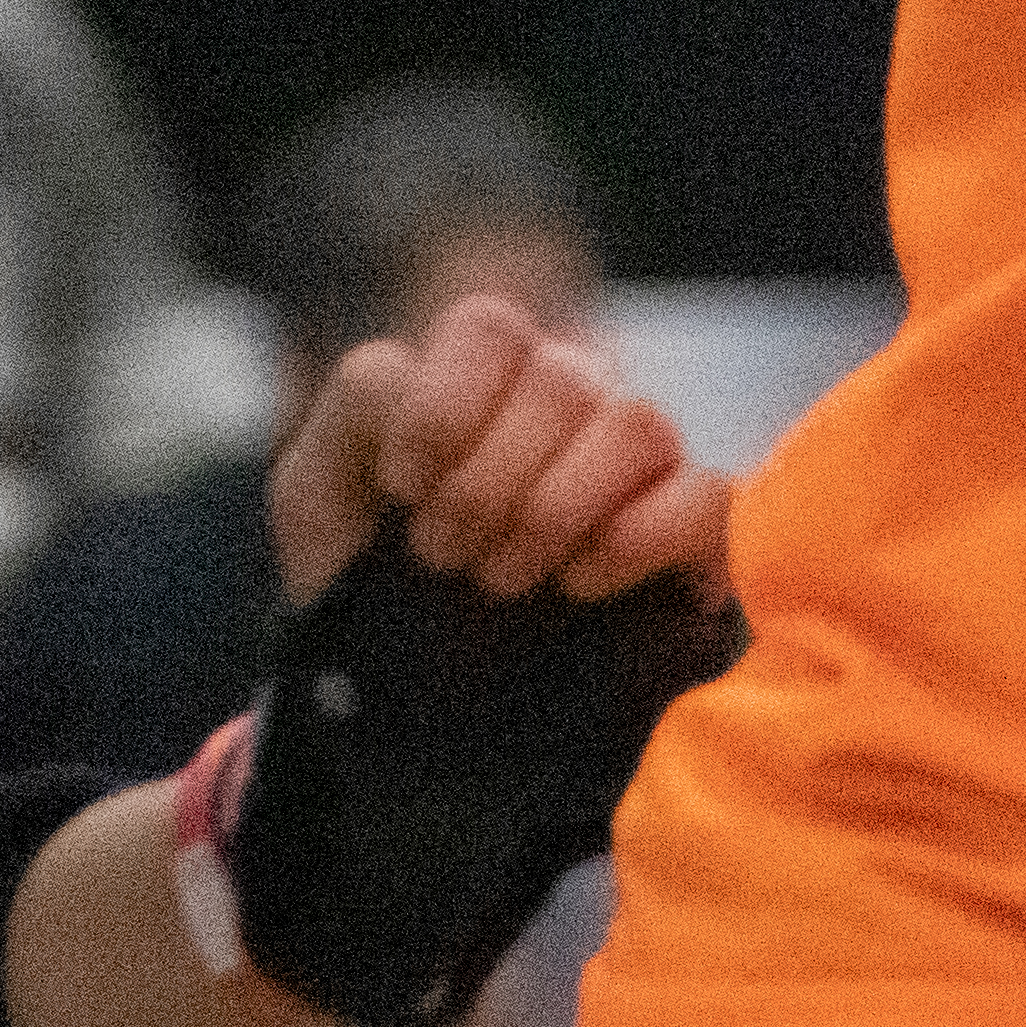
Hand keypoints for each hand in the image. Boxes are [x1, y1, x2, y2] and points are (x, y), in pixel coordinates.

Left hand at [272, 287, 730, 611]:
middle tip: (442, 555)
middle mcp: (570, 399)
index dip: (442, 407)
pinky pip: (708, 497)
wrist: (400, 698)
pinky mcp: (688, 534)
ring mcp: (637, 465)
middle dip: (486, 483)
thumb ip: (353, 409)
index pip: (490, 328)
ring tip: (500, 578)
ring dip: (555, 508)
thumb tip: (412, 383)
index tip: (403, 491)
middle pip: (562, 378)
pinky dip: (643, 536)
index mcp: (484, 373)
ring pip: (636, 423)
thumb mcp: (317, 491)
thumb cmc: (359, 579)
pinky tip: (579, 583)